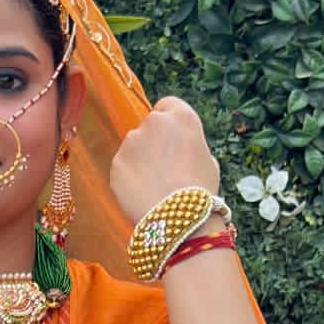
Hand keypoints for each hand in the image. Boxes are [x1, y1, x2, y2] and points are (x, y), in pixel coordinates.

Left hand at [109, 96, 225, 223]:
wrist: (178, 218)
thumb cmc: (201, 190)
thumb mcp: (207, 159)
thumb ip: (189, 144)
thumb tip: (179, 148)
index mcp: (181, 117)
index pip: (168, 105)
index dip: (170, 122)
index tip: (173, 138)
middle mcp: (154, 122)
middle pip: (149, 125)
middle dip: (154, 140)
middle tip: (164, 166)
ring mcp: (131, 141)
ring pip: (134, 145)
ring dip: (141, 158)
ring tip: (154, 184)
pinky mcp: (116, 162)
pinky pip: (123, 165)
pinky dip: (130, 176)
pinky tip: (142, 193)